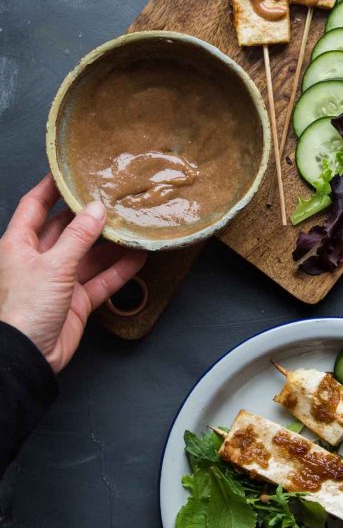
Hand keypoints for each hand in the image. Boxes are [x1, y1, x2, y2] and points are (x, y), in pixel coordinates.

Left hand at [0, 175, 145, 371]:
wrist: (27, 356)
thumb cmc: (24, 309)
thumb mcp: (52, 265)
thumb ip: (78, 237)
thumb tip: (96, 209)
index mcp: (19, 244)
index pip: (34, 206)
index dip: (51, 188)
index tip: (71, 171)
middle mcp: (38, 259)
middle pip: (67, 229)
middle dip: (89, 215)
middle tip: (114, 197)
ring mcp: (58, 281)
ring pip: (89, 255)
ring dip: (110, 243)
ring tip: (133, 225)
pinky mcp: (76, 301)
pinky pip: (101, 280)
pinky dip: (119, 270)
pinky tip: (138, 256)